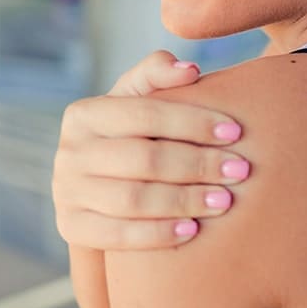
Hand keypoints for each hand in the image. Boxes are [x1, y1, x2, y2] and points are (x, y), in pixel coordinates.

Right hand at [53, 50, 248, 249]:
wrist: (95, 185)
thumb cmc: (128, 135)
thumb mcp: (135, 99)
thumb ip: (157, 74)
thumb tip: (189, 70)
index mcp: (85, 113)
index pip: (146, 115)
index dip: (193, 122)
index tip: (235, 132)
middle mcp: (70, 151)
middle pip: (145, 159)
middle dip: (198, 165)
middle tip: (239, 170)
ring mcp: (67, 192)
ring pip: (134, 200)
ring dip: (185, 201)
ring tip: (224, 201)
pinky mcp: (71, 227)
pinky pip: (119, 236)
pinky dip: (159, 234)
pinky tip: (193, 230)